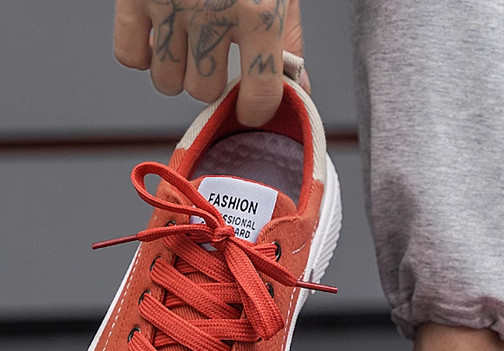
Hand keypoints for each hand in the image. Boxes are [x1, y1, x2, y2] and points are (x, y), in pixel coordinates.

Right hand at [114, 0, 305, 125]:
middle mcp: (210, 10)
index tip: (250, 109)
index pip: (259, 94)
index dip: (257, 111)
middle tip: (215, 54)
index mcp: (257, 10)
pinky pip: (130, 57)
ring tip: (188, 41)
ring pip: (166, 81)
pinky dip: (143, 53)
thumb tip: (298, 91)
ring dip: (178, 70)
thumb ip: (289, 40)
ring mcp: (167, 0)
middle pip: (203, 92)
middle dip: (211, 80)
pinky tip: (158, 33)